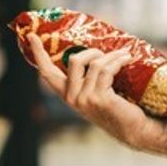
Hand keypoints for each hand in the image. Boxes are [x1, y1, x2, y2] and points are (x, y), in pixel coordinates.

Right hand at [27, 33, 149, 146]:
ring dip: (112, 56)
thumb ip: (87, 78)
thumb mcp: (95, 93)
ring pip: (95, 63)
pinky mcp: (100, 98)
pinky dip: (119, 61)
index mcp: (67, 95)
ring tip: (123, 55)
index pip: (47, 73)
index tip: (32, 36)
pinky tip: (127, 59)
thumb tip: (93, 50)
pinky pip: (108, 70)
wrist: (134, 129)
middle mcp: (72, 98)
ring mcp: (85, 99)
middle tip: (106, 54)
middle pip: (74, 60)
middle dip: (92, 51)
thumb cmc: (117, 109)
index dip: (38, 53)